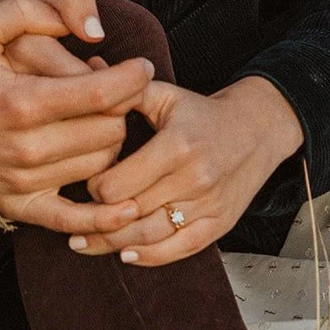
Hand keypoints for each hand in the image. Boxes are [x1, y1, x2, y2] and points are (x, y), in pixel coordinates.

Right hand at [0, 0, 156, 234]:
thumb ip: (32, 11)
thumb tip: (90, 26)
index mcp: (18, 101)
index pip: (99, 93)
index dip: (131, 78)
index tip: (143, 66)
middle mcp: (24, 148)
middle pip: (107, 130)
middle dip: (119, 105)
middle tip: (109, 87)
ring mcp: (23, 182)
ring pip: (100, 165)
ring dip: (111, 139)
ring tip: (96, 116)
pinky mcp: (20, 208)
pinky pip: (76, 220)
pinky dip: (107, 216)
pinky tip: (128, 204)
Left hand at [71, 75, 303, 264]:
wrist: (257, 130)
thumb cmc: (201, 113)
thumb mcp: (165, 95)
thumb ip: (125, 91)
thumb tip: (87, 72)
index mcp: (177, 145)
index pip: (121, 183)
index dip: (94, 187)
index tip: (83, 180)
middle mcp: (195, 179)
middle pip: (132, 213)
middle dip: (97, 218)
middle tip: (72, 218)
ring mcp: (209, 206)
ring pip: (151, 236)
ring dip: (113, 245)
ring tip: (84, 243)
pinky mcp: (219, 225)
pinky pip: (179, 250)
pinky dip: (149, 257)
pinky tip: (125, 255)